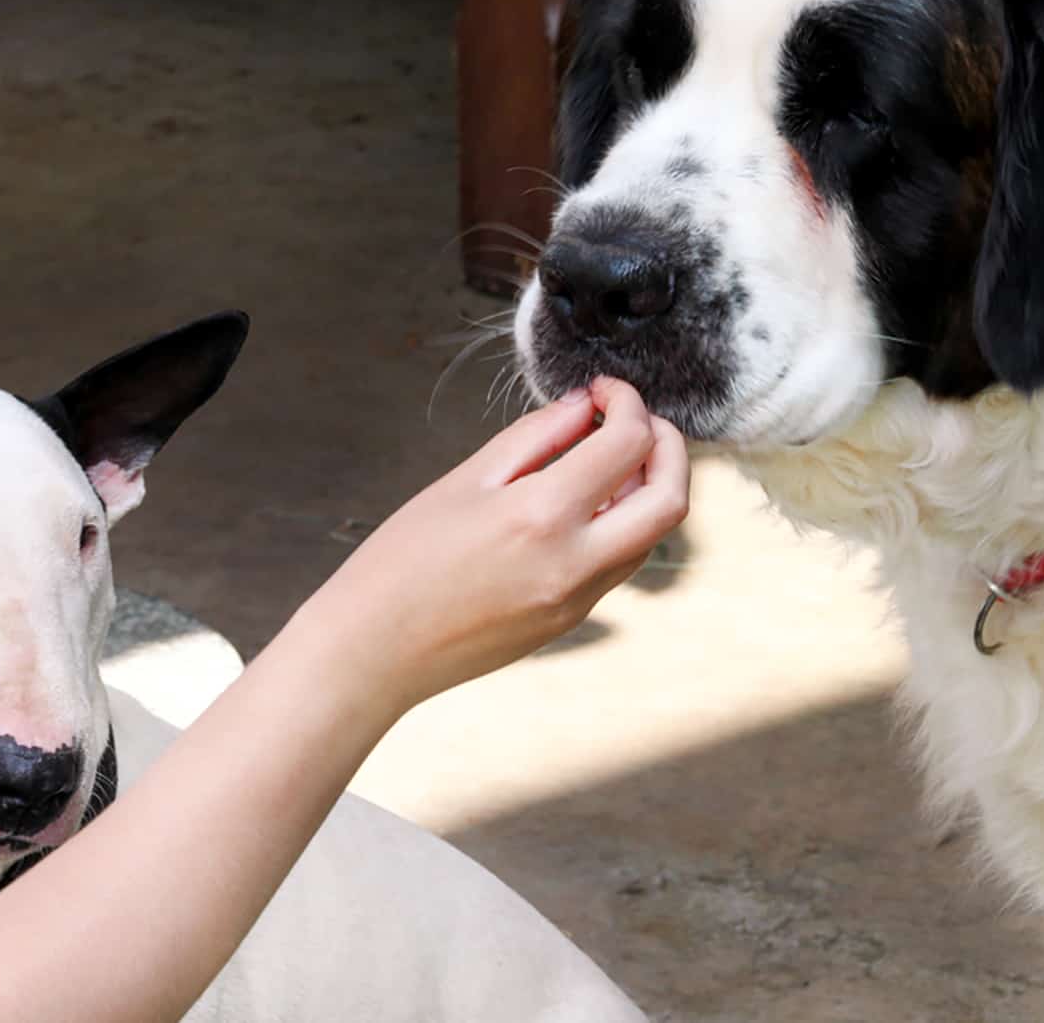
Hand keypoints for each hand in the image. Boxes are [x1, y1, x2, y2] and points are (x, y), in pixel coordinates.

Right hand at [285, 377, 689, 718]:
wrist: (373, 651)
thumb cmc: (402, 561)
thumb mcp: (465, 480)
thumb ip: (537, 437)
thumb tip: (585, 406)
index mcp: (542, 516)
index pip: (629, 444)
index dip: (628, 403)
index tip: (604, 390)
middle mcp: (575, 563)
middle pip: (670, 499)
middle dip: (669, 447)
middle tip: (637, 420)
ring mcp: (579, 599)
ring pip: (651, 534)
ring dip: (647, 487)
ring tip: (606, 457)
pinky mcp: (572, 619)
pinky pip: (620, 562)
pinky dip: (622, 522)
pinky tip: (584, 502)